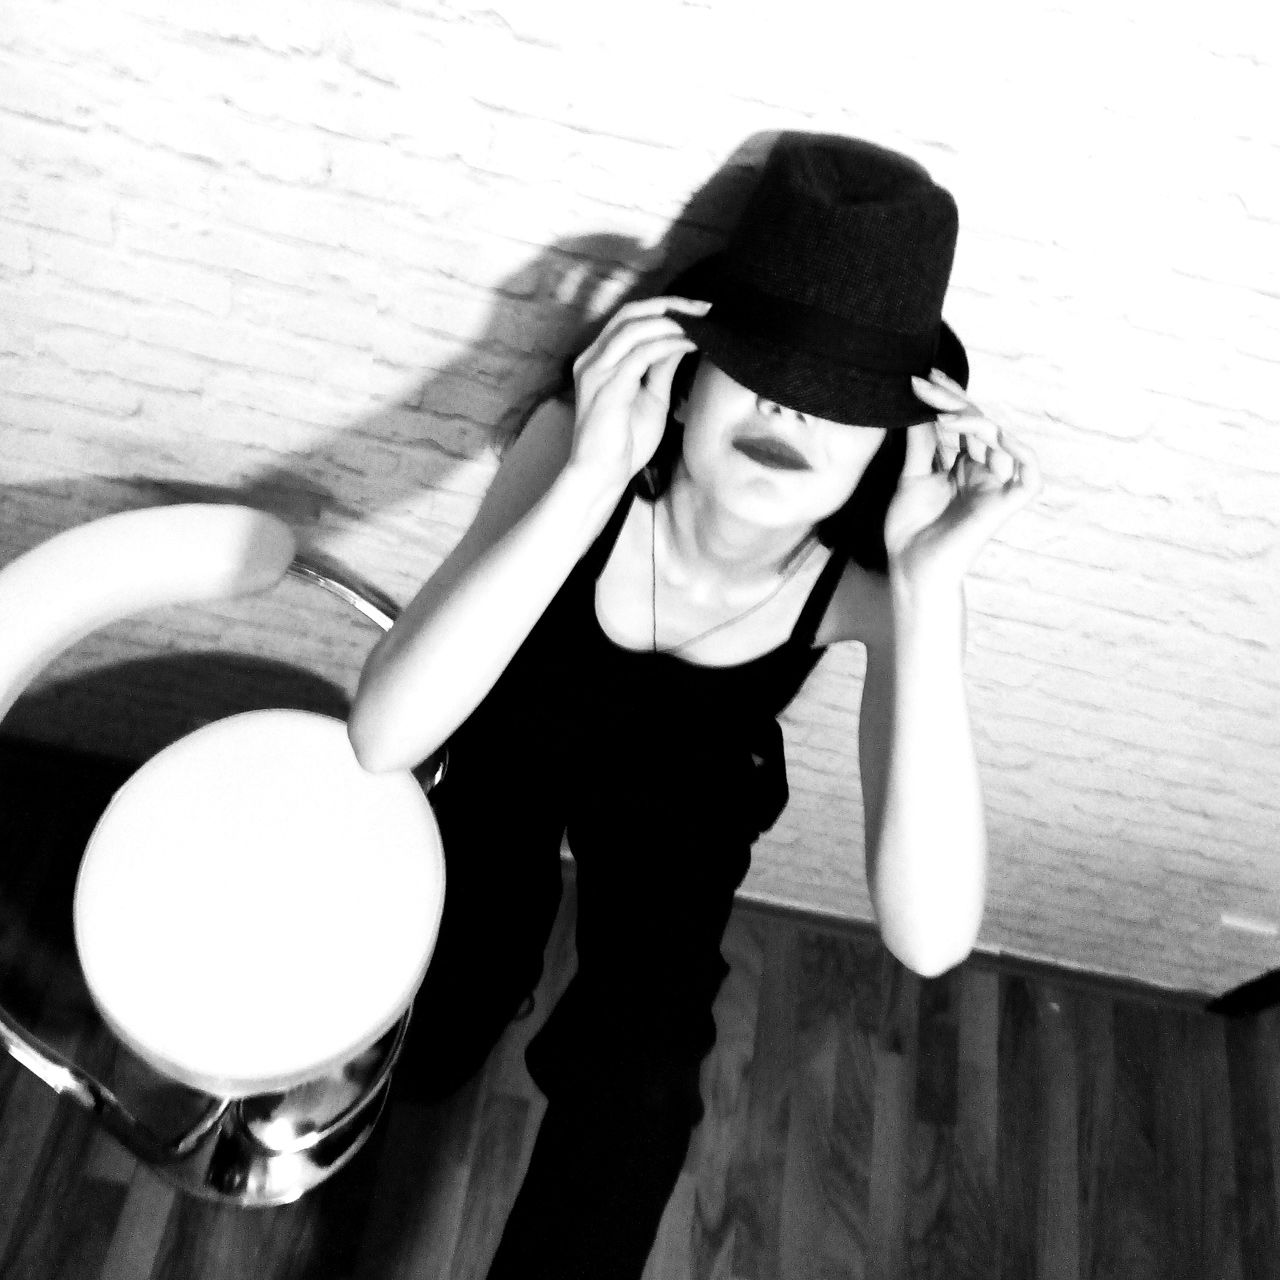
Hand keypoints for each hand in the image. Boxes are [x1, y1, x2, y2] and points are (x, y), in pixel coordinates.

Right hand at [568, 296, 704, 491]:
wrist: (602, 475)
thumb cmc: (624, 442)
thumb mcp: (652, 397)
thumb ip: (662, 367)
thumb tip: (682, 340)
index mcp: (599, 359)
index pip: (630, 317)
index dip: (665, 308)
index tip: (699, 311)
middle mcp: (593, 358)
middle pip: (631, 313)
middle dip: (671, 306)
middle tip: (706, 310)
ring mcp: (597, 371)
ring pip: (635, 327)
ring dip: (672, 322)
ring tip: (701, 326)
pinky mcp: (608, 387)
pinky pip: (641, 354)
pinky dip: (668, 344)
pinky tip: (689, 345)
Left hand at [882, 369, 1042, 591]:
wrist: (911, 567)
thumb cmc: (910, 530)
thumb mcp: (912, 476)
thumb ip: (921, 442)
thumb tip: (921, 405)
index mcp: (961, 465)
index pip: (959, 424)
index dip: (945, 399)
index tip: (921, 378)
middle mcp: (981, 471)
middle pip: (978, 425)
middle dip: (953, 401)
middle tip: (925, 382)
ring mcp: (996, 487)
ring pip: (999, 440)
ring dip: (973, 421)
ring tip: (942, 414)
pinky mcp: (1007, 505)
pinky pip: (1029, 475)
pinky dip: (1020, 453)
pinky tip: (995, 434)